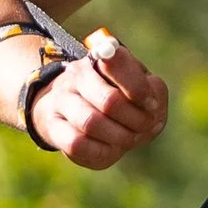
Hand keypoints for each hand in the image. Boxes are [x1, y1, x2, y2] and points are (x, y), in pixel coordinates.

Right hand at [8, 30, 167, 167]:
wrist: (81, 114)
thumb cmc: (121, 98)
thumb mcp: (142, 88)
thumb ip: (154, 90)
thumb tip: (151, 104)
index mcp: (101, 57)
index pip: (117, 61)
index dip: (140, 90)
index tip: (152, 105)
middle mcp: (76, 74)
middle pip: (109, 101)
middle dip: (136, 120)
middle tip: (147, 127)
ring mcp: (61, 100)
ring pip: (91, 123)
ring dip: (120, 137)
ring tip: (131, 138)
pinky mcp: (54, 127)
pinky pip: (77, 144)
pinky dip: (102, 151)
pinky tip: (112, 148)